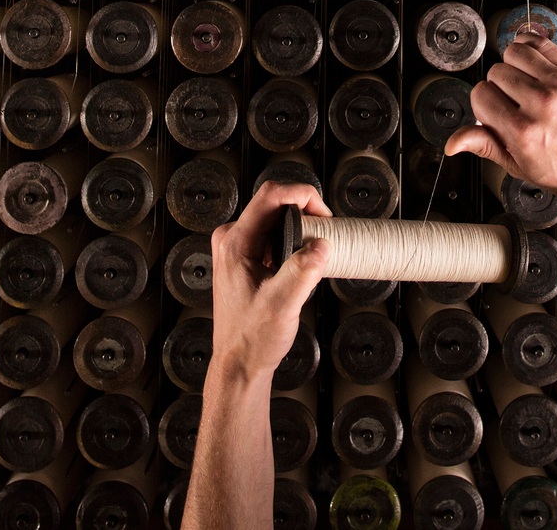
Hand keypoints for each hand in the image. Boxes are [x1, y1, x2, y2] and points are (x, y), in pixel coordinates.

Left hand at [208, 182, 330, 385]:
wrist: (238, 363)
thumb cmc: (251, 339)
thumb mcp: (283, 305)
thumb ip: (303, 271)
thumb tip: (321, 244)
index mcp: (234, 243)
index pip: (270, 196)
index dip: (302, 195)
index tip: (325, 213)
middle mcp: (230, 240)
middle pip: (274, 203)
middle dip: (305, 213)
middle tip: (325, 234)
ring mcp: (235, 248)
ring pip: (275, 218)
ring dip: (299, 228)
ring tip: (314, 251)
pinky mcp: (243, 257)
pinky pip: (272, 234)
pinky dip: (292, 240)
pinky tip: (301, 263)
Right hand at [446, 32, 556, 211]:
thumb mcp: (522, 168)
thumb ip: (486, 146)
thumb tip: (453, 142)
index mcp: (522, 133)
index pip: (480, 96)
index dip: (484, 104)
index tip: (496, 112)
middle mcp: (540, 105)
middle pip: (495, 73)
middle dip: (499, 86)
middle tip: (514, 102)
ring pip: (515, 51)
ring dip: (514, 63)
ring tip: (524, 81)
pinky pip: (542, 42)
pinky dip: (531, 46)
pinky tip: (534, 61)